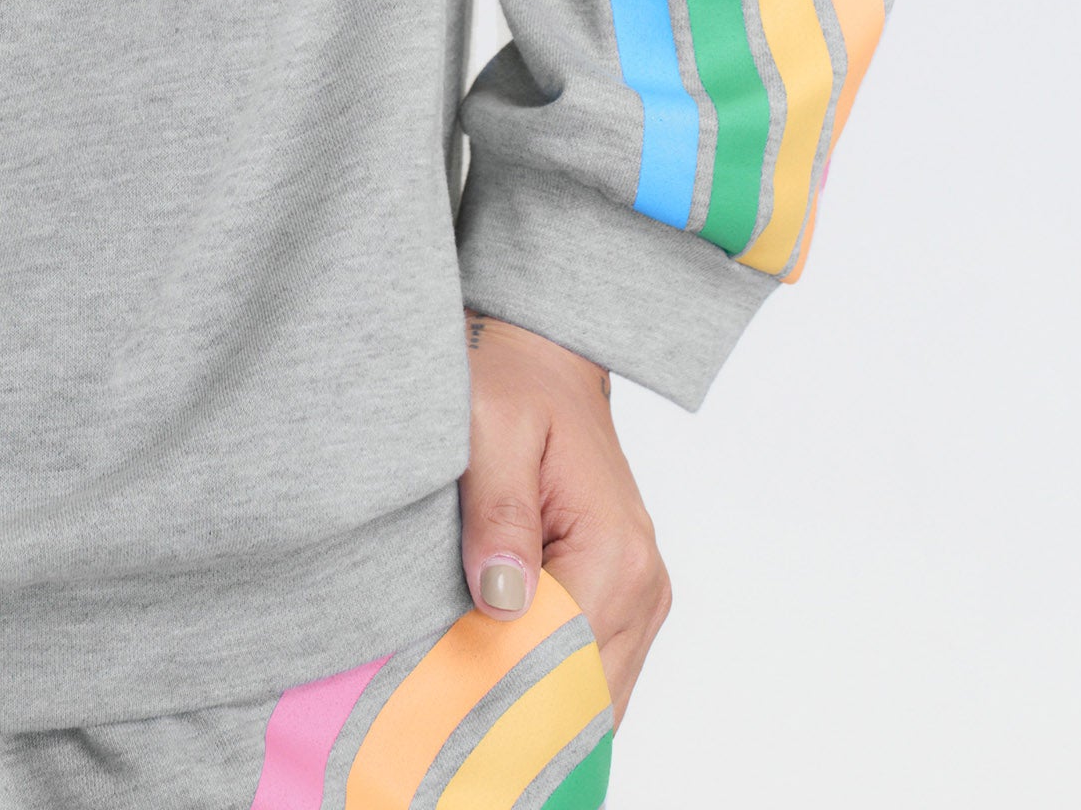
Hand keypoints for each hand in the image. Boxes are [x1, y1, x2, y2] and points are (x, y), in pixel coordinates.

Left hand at [458, 308, 670, 726]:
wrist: (544, 362)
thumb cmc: (515, 385)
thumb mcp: (491, 428)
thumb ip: (498, 512)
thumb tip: (501, 599)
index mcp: (616, 552)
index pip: (561, 668)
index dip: (497, 695)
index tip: (436, 705)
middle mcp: (644, 586)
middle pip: (581, 698)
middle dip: (513, 717)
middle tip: (438, 719)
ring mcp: (641, 600)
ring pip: (591, 700)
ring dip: (529, 710)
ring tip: (457, 706)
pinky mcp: (625, 601)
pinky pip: (591, 674)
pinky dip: (545, 690)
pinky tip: (492, 683)